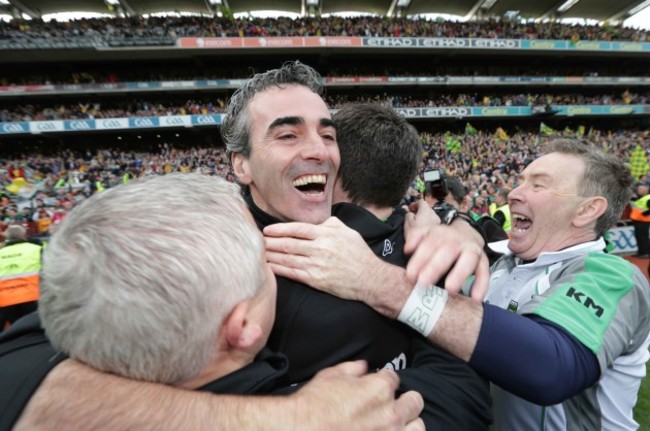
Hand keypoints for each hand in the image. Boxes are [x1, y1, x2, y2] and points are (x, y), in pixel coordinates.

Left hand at [263, 217, 379, 302]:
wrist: (370, 278)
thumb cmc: (359, 254)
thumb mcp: (348, 232)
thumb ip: (330, 224)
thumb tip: (317, 222)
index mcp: (326, 234)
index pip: (297, 229)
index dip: (279, 229)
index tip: (267, 230)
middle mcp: (320, 249)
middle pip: (288, 244)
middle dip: (270, 242)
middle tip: (257, 241)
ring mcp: (317, 265)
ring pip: (288, 258)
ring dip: (271, 255)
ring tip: (259, 253)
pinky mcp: (316, 280)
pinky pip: (293, 273)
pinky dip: (279, 270)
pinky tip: (269, 267)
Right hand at [292, 361, 424, 430]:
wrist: (303, 430)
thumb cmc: (315, 404)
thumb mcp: (331, 376)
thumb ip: (352, 368)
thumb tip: (363, 368)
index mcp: (380, 388)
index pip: (394, 378)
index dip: (384, 381)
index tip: (375, 387)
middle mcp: (391, 412)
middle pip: (415, 402)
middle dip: (405, 400)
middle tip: (391, 405)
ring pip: (418, 426)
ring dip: (409, 423)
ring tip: (396, 424)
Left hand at [404, 201, 489, 300]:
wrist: (466, 233)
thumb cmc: (441, 240)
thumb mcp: (426, 233)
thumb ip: (415, 237)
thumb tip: (407, 249)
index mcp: (440, 234)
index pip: (429, 244)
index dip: (419, 260)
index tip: (410, 275)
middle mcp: (457, 241)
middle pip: (447, 252)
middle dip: (435, 268)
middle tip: (423, 284)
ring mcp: (472, 250)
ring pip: (468, 260)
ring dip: (459, 275)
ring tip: (449, 290)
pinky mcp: (484, 261)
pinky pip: (485, 273)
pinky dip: (481, 286)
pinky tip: (475, 298)